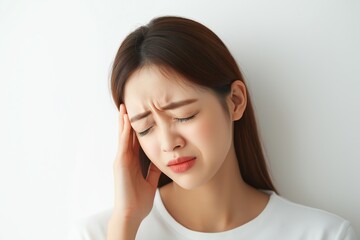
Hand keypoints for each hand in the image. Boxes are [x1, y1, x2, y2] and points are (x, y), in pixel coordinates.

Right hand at [112, 104, 160, 222]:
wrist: (132, 214)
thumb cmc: (139, 201)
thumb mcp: (150, 182)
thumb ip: (153, 171)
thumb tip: (160, 161)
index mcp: (133, 163)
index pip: (134, 141)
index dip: (136, 129)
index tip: (140, 116)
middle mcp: (126, 159)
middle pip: (126, 136)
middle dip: (127, 121)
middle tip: (128, 106)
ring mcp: (121, 161)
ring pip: (122, 137)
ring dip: (123, 122)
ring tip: (124, 108)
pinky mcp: (120, 164)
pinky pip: (123, 145)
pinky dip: (124, 133)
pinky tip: (126, 123)